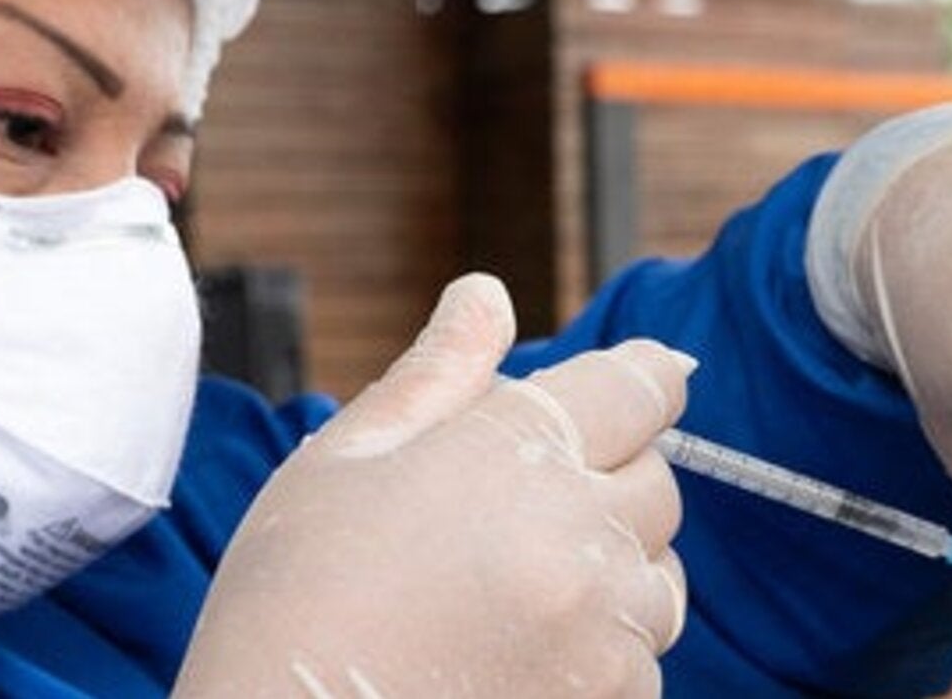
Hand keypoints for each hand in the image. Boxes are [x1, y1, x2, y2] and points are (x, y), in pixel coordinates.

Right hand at [174, 274, 694, 697]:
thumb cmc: (293, 604)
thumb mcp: (344, 463)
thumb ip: (437, 374)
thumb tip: (487, 295)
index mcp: (518, 453)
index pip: (640, 386)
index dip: (644, 378)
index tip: (642, 382)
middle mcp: (582, 537)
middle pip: (659, 482)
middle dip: (612, 477)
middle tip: (527, 506)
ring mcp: (606, 631)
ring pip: (659, 575)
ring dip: (614, 567)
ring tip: (516, 590)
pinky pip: (645, 657)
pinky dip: (605, 646)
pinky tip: (523, 653)